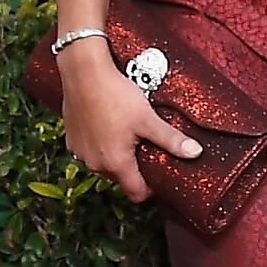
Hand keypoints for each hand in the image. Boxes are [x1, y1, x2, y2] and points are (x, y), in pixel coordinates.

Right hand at [56, 48, 201, 201]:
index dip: (151, 188)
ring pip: (104, 164)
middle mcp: (95, 164)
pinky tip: (107, 124)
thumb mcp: (147, 119)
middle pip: (121, 179)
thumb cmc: (115, 95)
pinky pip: (89, 151)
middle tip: (145, 144)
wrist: (83, 72)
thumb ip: (171, 139)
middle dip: (134, 167)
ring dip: (115, 155)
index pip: (136, 194)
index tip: (158, 173)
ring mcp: (80, 153)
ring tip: (126, 132)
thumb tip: (196, 152)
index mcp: (116, 163)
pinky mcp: (70, 140)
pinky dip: (99, 144)